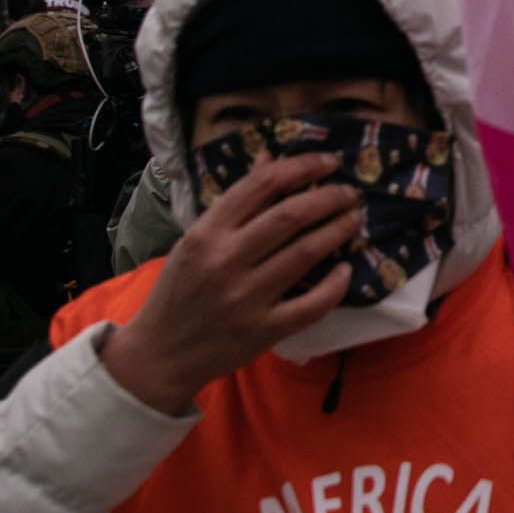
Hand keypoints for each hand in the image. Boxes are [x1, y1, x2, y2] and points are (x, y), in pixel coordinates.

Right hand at [98, 154, 361, 414]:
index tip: (328, 162)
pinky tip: (345, 270)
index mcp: (206, 233)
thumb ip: (236, 202)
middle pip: (291, 215)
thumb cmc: (179, 291)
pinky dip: (336, 284)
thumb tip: (271, 159)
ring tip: (354, 219)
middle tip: (350, 193)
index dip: (302, 167)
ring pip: (306, 252)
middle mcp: (225, 261)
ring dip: (338, 231)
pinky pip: (312, 304)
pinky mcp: (262, 330)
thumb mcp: (196, 241)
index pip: (261, 184)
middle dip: (330, 197)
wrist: (159, 354)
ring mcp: (245, 298)